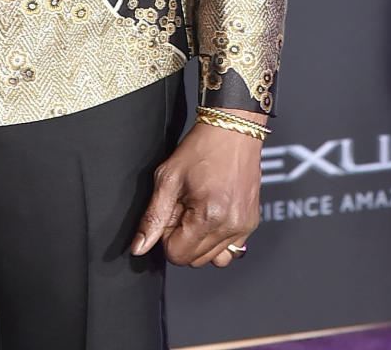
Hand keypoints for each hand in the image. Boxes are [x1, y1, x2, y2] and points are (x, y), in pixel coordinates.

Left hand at [131, 118, 262, 267]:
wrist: (233, 131)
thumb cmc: (201, 148)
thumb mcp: (167, 178)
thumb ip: (153, 217)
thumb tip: (139, 247)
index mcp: (208, 216)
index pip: (177, 255)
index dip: (166, 236)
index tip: (170, 213)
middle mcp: (230, 226)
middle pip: (194, 260)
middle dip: (182, 238)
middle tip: (183, 207)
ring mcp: (244, 227)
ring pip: (212, 259)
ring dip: (199, 240)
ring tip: (198, 210)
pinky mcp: (251, 224)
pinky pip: (230, 250)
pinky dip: (217, 239)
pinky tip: (212, 214)